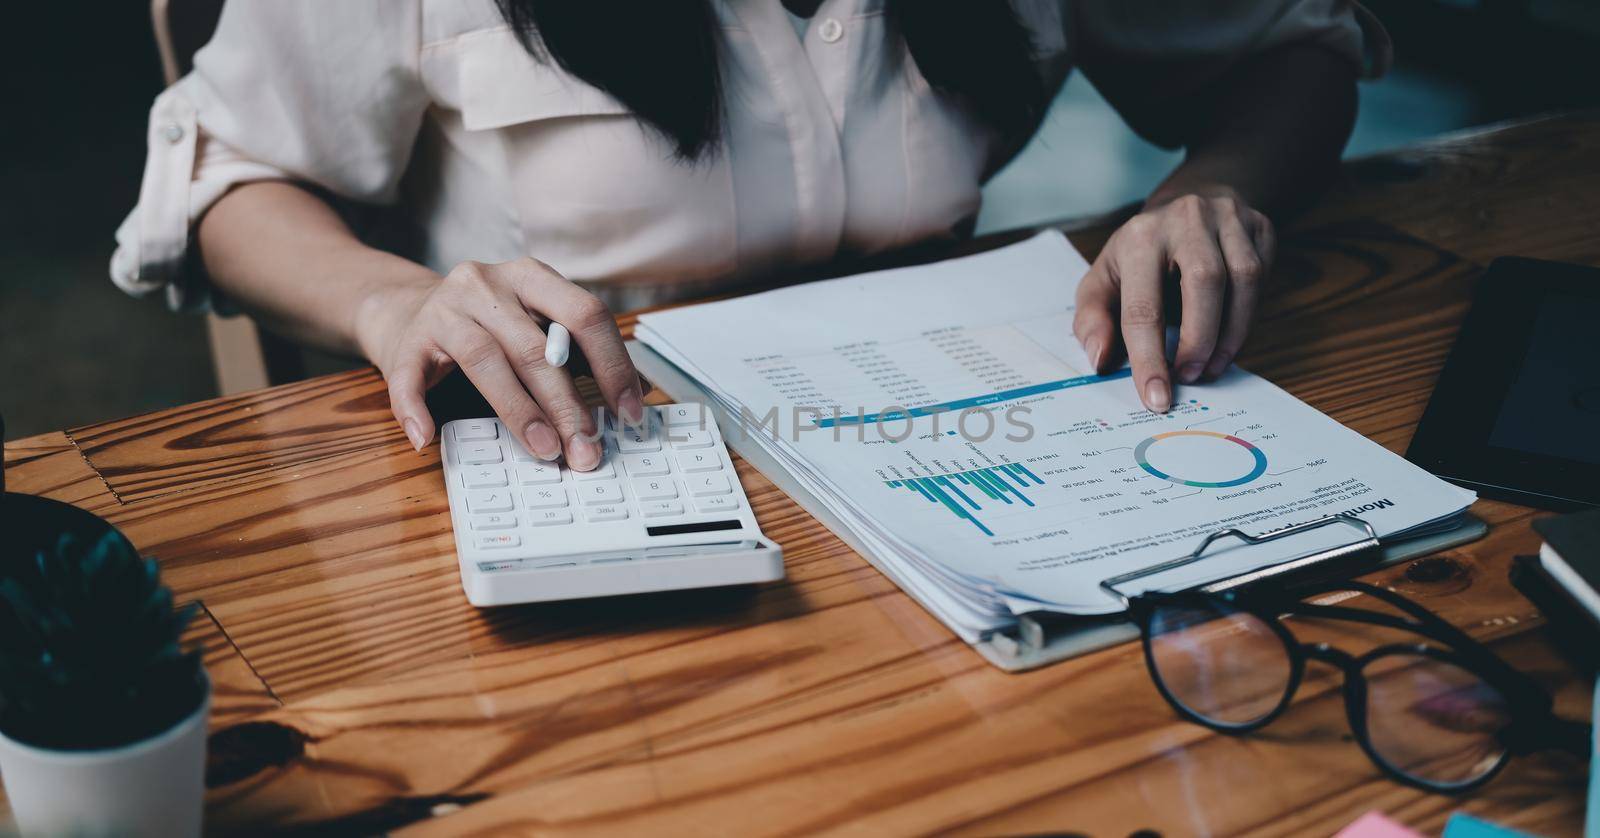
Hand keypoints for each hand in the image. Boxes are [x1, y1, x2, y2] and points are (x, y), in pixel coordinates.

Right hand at [356, 258, 646, 469]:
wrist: (405, 309)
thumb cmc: (488, 325)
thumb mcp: (536, 323)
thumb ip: (580, 352)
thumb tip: (636, 396)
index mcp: (531, 276)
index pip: (585, 314)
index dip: (613, 366)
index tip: (630, 413)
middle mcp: (487, 284)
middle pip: (536, 347)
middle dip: (569, 405)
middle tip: (587, 448)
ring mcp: (443, 309)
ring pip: (486, 361)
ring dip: (519, 411)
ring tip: (544, 448)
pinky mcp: (406, 340)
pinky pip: (409, 377)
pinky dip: (415, 408)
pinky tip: (426, 437)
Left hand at [1072, 191, 1274, 411]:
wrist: (1184, 201)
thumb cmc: (1140, 255)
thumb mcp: (1103, 280)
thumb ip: (1093, 321)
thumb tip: (1101, 360)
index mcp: (1139, 237)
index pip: (1144, 306)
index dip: (1150, 358)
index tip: (1157, 398)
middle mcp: (1186, 219)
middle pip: (1205, 283)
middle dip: (1199, 341)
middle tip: (1190, 376)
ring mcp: (1228, 218)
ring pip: (1244, 279)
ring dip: (1231, 334)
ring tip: (1212, 365)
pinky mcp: (1260, 226)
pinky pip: (1264, 276)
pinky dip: (1248, 316)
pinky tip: (1230, 337)